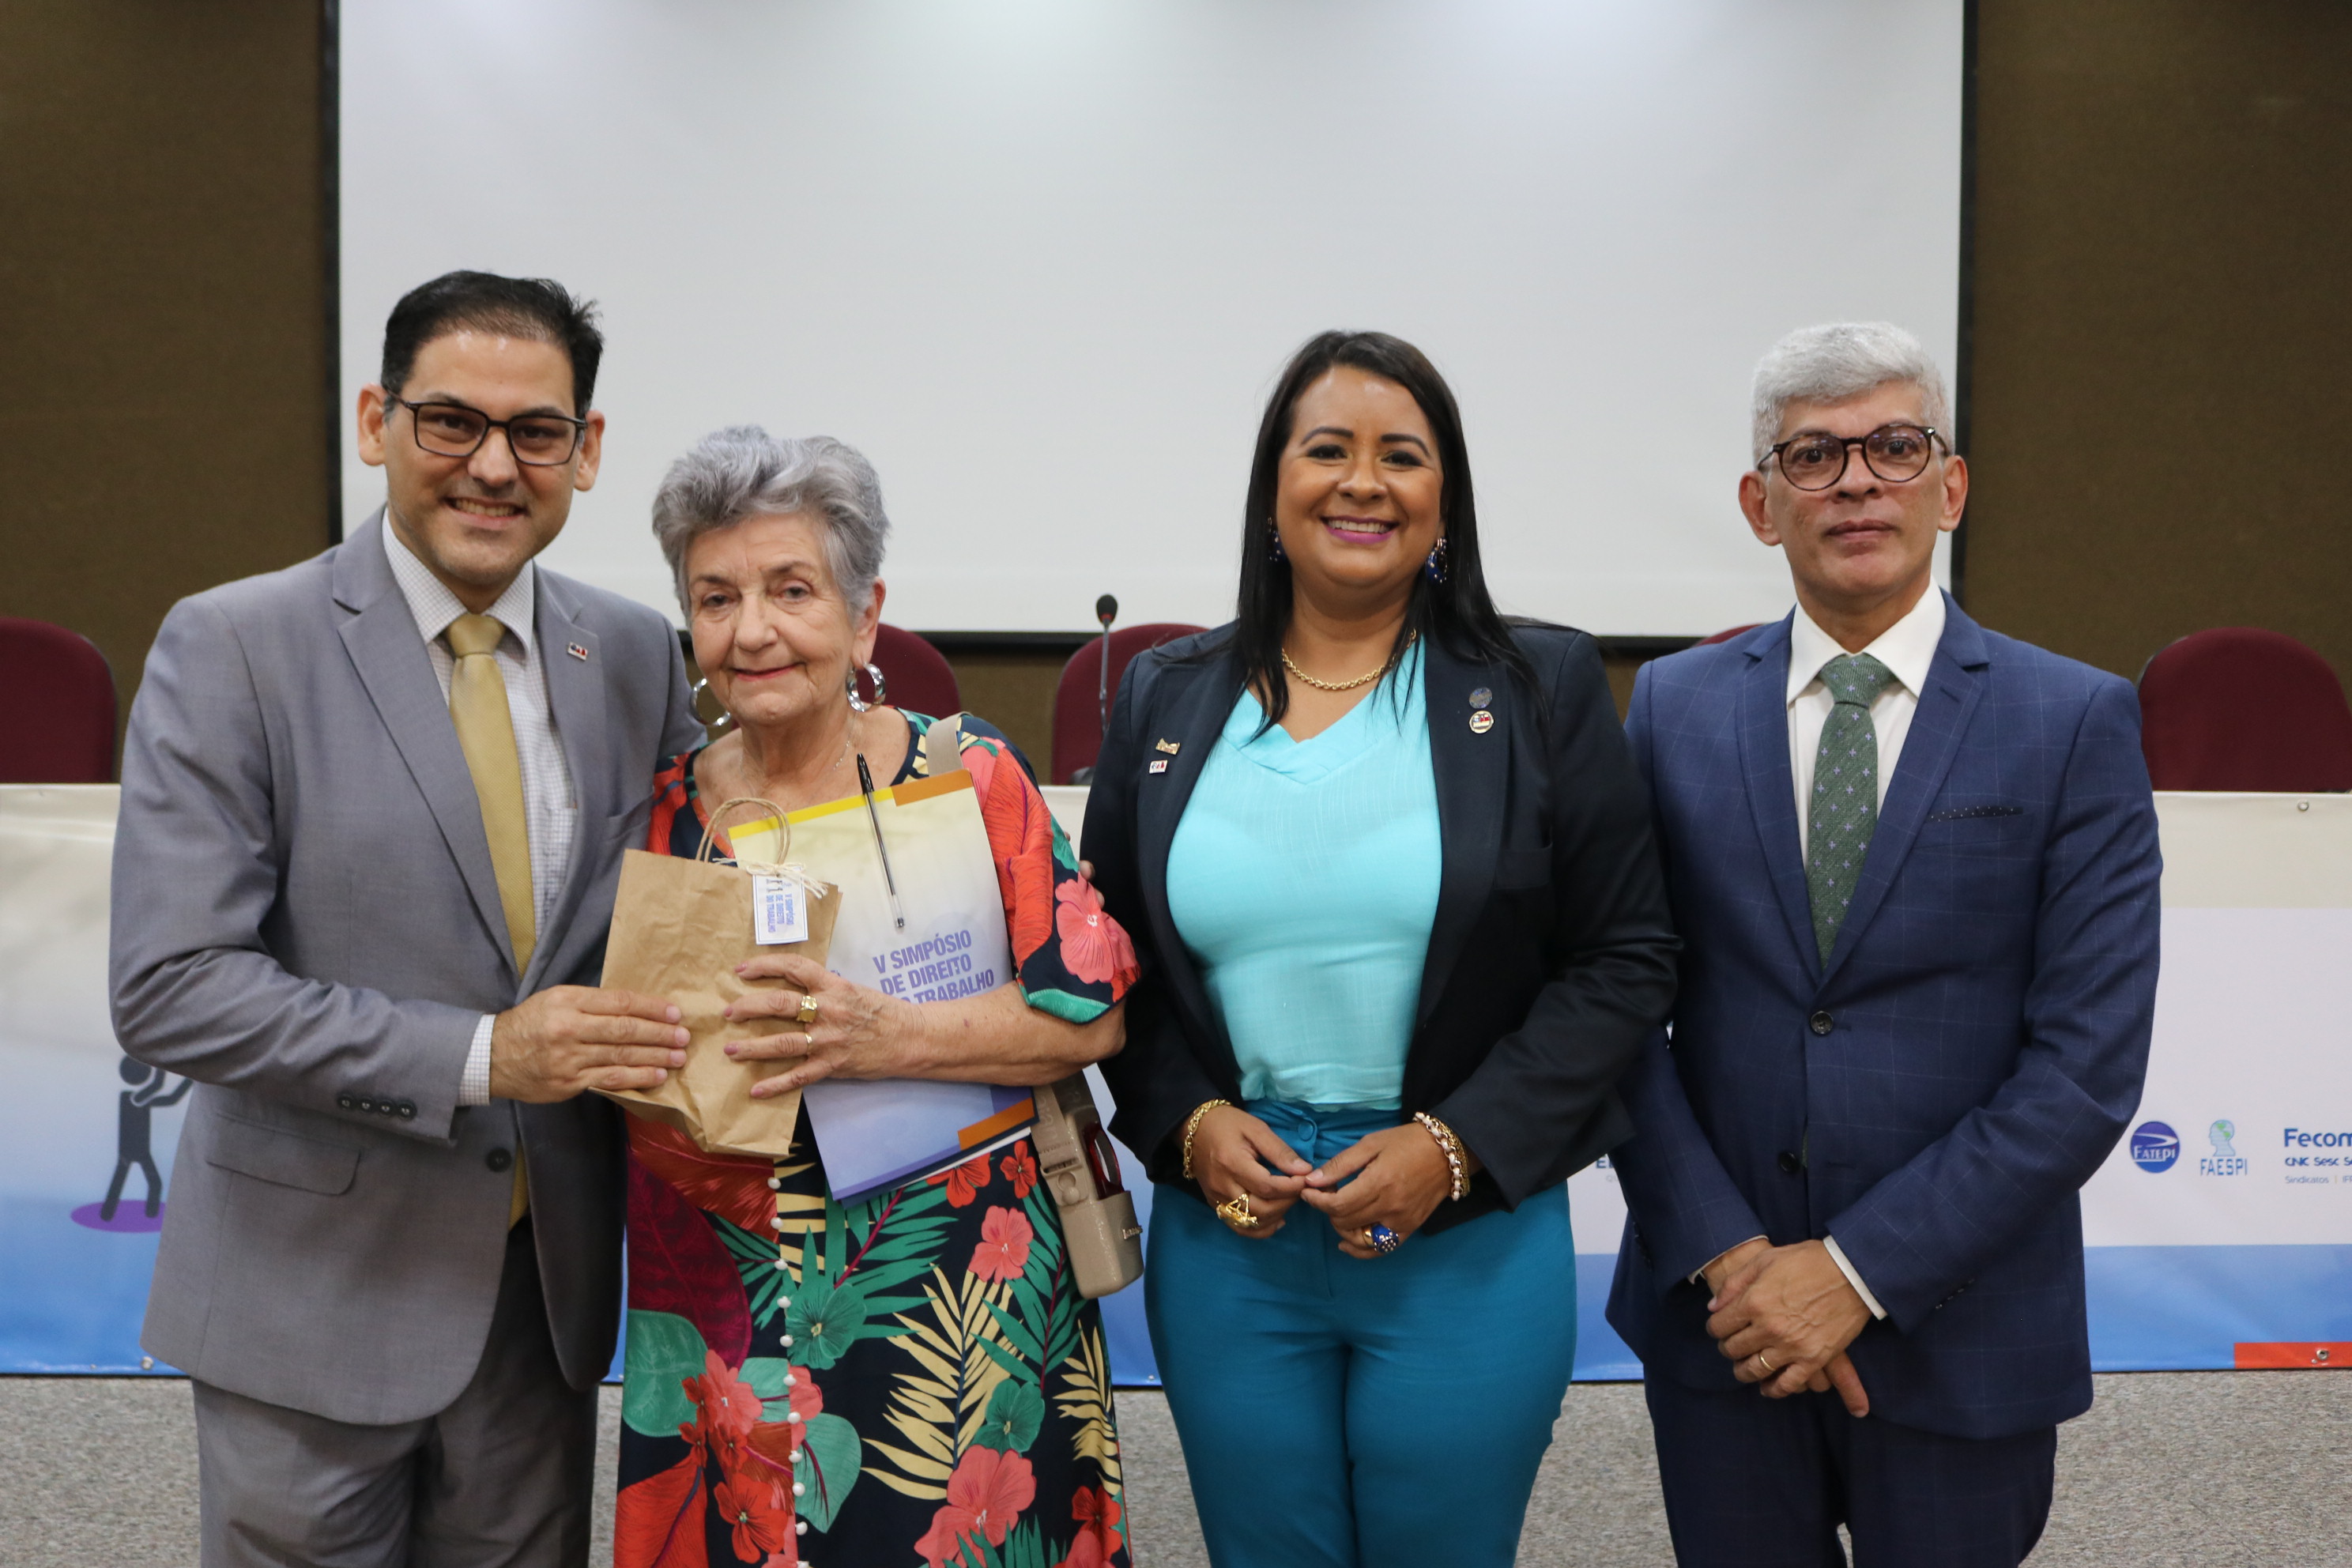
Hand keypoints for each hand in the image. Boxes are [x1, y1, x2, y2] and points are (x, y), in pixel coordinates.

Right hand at [489, 987, 686, 1102]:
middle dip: (659, 1033)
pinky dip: (636, 1077)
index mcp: (568, 1002)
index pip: (618, 1003)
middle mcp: (569, 1029)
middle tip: (683, 1036)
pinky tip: (657, 1076)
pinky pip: (610, 1079)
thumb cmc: (530, 1023)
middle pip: (623, 1030)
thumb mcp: (556, 1000)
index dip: (650, 1008)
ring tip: (678, 1057)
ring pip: (620, 1055)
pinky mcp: (569, 1083)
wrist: (492, 1056)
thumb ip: (592, 1003)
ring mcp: (569, 1058)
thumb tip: (635, 1007)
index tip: (673, 1012)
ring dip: (655, 1057)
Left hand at [723, 954, 908, 1096]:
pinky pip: (798, 1076)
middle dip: (748, 1007)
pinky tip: (756, 1090)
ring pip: (782, 1042)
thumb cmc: (883, 1012)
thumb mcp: (853, 990)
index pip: (794, 968)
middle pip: (780, 1005)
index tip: (742, 971)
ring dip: (753, 1047)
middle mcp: (828, 1010)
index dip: (765, 966)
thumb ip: (823, 988)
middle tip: (729, 1012)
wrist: (911, 1037)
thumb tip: (791, 987)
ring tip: (732, 1051)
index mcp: (833, 986)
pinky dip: (775, 1085)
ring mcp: (829, 1040)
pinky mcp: (833, 1065)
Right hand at [1191, 1105, 1310, 1238]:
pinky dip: (1260, 1229)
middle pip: (1261, 1209)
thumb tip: (1304, 1170)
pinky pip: (1240, 1227)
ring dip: (1277, 1215)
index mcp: (1232, 1163)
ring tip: (1288, 1199)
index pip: (1267, 1187)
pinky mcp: (1216, 1206)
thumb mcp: (1256, 1128)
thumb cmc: (1228, 1124)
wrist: (1196, 1129)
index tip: (1305, 1178)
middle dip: (1287, 1202)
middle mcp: (1222, 1185)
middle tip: (1299, 1188)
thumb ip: (1279, 1151)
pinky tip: (1276, 1219)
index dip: (1291, 1187)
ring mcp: (1217, 1199)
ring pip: (1252, 1222)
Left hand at [1297, 1124, 1454, 1258]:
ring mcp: (1401, 1221)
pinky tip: (1346, 1242)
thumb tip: (1312, 1181)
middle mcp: (1390, 1207)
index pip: (1338, 1204)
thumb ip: (1341, 1164)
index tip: (1307, 1191)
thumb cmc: (1406, 1142)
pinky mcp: (1410, 1228)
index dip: (1316, 1200)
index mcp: (1379, 1183)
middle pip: (1345, 1222)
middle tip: (1327, 1193)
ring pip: (1359, 1239)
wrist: (1447, 1152)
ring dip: (1342, 1228)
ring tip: (1339, 1211)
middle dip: (1328, 1209)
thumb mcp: (1371, 1144)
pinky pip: (1381, 1249)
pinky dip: (1361, 1250)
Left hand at [1706, 1240, 1872, 1407]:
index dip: (1715, 1327)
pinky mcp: (1813, 1359)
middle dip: (1727, 1347)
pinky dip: (1774, 1389)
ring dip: (1744, 1371)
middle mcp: (1769, 1328)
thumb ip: (1735, 1284)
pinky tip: (1767, 1387)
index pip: (1719, 1326)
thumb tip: (1714, 1307)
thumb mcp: (1765, 1260)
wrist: (1852, 1272)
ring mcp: (1791, 1346)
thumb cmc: (1807, 1261)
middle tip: (1732, 1344)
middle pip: (1733, 1349)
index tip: (1720, 1327)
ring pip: (1754, 1370)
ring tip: (1744, 1367)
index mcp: (1754, 1301)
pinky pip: (1787, 1384)